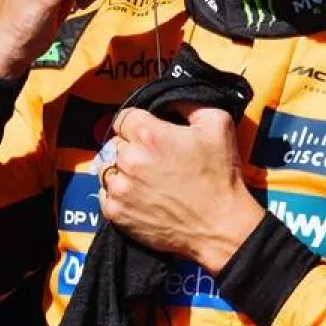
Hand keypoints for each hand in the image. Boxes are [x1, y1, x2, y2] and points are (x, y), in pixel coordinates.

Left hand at [98, 104, 265, 272]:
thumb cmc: (220, 175)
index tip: (148, 134)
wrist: (220, 226)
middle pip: (115, 142)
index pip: (124, 117)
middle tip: (152, 159)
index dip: (136, 124)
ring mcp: (120, 188)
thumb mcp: (217, 124)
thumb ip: (188, 102)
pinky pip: (104, 193)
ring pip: (107, 168)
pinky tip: (138, 195)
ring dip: (121, 169)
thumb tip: (169, 99)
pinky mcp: (116, 213)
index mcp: (149, 134)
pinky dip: (117, 193)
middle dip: (130, 146)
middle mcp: (129, 159)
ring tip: (144, 178)